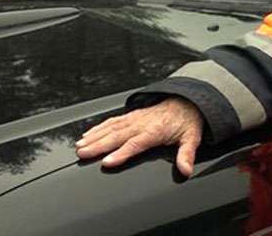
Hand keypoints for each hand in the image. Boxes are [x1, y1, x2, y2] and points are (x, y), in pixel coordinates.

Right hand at [76, 97, 203, 175]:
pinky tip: (88, 134)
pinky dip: (98, 127)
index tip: (106, 161)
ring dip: (94, 137)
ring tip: (80, 145)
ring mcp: (135, 118)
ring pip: (111, 128)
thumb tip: (186, 169)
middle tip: (83, 153)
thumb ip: (187, 154)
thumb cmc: (187, 121)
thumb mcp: (192, 138)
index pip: (135, 144)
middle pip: (117, 136)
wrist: (187, 102)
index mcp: (155, 130)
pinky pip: (112, 121)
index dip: (121, 153)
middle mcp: (142, 123)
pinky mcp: (131, 115)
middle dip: (98, 145)